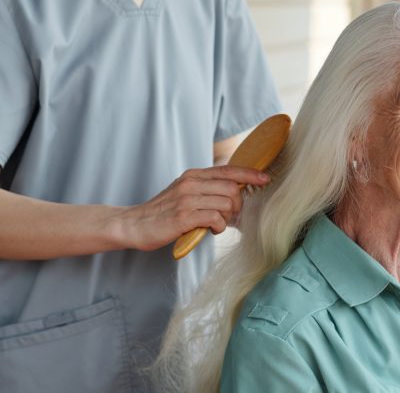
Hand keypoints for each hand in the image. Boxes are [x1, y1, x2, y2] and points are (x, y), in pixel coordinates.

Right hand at [110, 166, 270, 251]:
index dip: (250, 173)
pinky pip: (216, 218)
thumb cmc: (163, 212)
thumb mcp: (184, 193)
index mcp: (193, 175)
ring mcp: (187, 199)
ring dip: (228, 218)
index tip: (265, 178)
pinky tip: (211, 230)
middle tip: (230, 217)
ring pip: (227, 203)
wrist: (134, 224)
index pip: (229, 169)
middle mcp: (191, 183)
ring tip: (218, 225)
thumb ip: (206, 189)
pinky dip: (219, 227)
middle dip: (238, 205)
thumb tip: (234, 193)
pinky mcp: (184, 217)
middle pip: (233, 188)